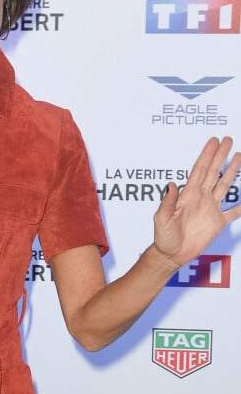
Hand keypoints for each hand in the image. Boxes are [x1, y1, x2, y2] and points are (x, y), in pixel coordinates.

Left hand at [153, 137, 240, 268]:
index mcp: (187, 194)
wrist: (171, 254)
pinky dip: (240, 206)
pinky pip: (233, 212)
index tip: (213, 141)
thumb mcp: (161, 218)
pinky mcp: (217, 222)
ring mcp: (210, 208)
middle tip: (228, 139)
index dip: (206, 155)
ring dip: (232, 171)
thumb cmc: (163, 236)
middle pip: (213, 171)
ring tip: (240, 156)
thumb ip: (167, 202)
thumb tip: (171, 184)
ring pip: (224, 185)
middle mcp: (200, 197)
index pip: (199, 169)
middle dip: (221, 156)